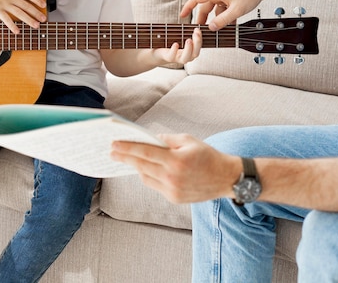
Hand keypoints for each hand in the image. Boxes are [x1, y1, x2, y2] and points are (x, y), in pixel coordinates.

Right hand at [0, 0, 47, 33]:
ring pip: (19, 13)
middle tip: (44, 19)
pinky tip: (18, 31)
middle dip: (36, 13)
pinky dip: (12, 26)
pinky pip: (6, 19)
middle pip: (27, 6)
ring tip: (36, 26)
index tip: (44, 4)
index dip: (37, 0)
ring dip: (29, 20)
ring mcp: (4, 4)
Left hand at [111, 134, 239, 203]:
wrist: (226, 179)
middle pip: (141, 166)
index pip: (145, 152)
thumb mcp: (188, 140)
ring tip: (128, 158)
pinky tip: (145, 168)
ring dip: (137, 167)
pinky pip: (154, 185)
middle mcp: (173, 177)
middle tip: (112, 152)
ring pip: (145, 177)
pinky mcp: (174, 198)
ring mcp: (172, 190)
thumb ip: (167, 139)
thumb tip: (148, 139)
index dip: (127, 148)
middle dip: (125, 158)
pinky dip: (148, 176)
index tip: (113, 145)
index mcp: (176, 160)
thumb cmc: (207, 155)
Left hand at [153, 26, 202, 64]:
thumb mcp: (179, 37)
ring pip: (186, 58)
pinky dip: (174, 50)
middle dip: (197, 43)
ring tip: (189, 40)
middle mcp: (186, 57)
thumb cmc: (170, 43)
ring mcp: (177, 58)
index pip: (198, 47)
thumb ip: (185, 32)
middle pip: (195, 53)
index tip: (197, 29)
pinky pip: (172, 56)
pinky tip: (176, 44)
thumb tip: (190, 19)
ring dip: (189, 49)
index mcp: (190, 52)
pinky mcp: (168, 58)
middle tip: (196, 33)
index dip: (200, 39)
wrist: (157, 52)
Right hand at [180, 0, 267, 30]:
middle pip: (205, 6)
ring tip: (218, 30)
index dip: (187, 7)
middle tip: (201, 30)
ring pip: (216, 8)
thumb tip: (211, 27)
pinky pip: (224, 8)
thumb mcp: (236, 10)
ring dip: (216, 19)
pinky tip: (230, 24)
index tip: (182, 15)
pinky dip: (225, 16)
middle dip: (202, 19)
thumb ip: (222, 20)